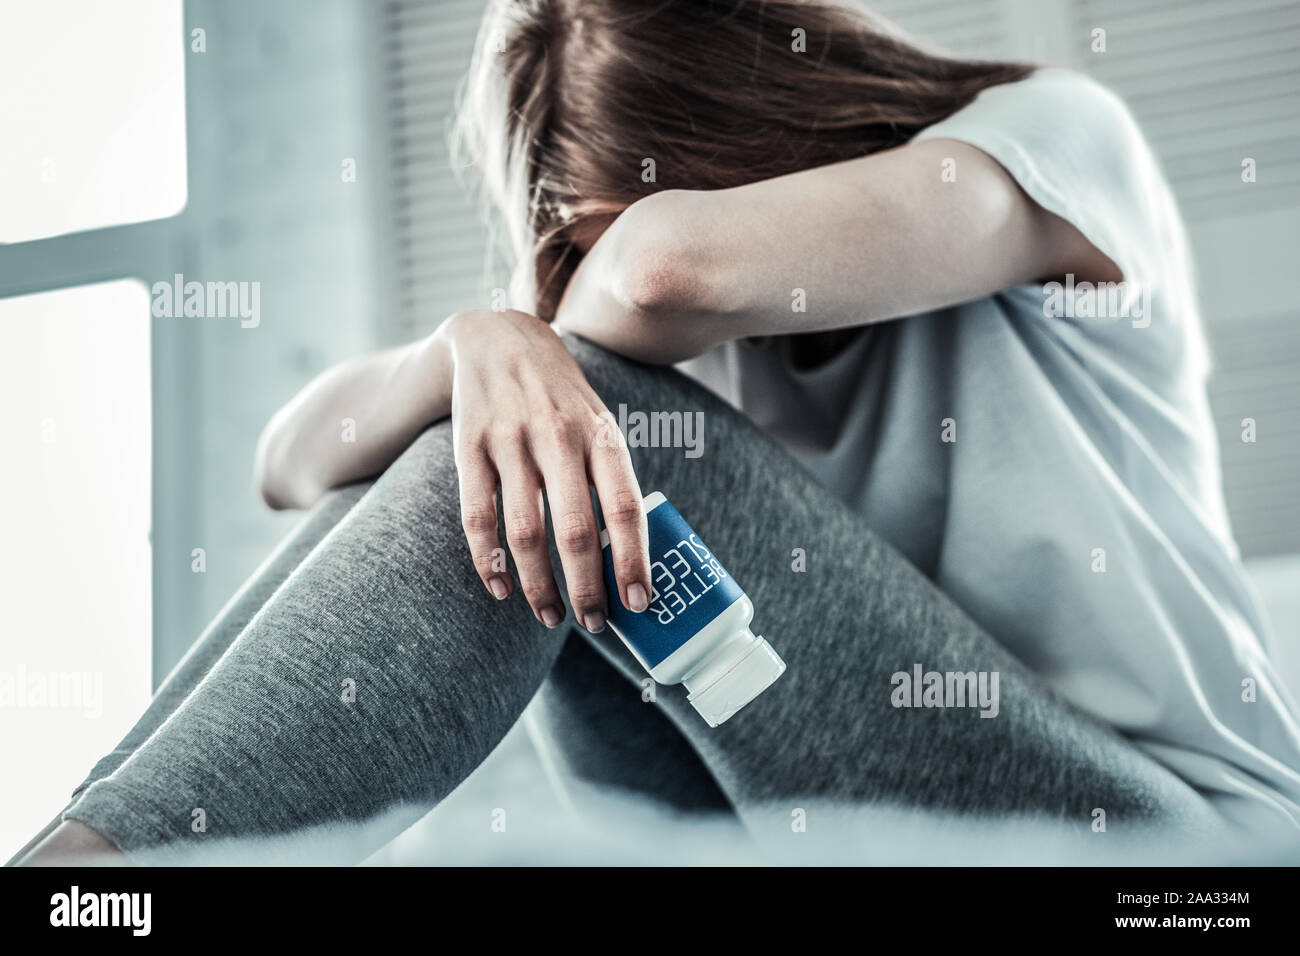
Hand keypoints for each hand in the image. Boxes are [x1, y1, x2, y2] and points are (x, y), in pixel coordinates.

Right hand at [437, 309, 651, 630]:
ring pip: (524, 531)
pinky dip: (488, 561)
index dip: (632, 559)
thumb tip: (625, 562)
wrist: (498, 339)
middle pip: (574, 528)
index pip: (623, 506)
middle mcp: (557, 436)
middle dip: (585, 587)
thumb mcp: (597, 426)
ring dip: (538, 584)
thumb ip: (609, 481)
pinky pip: (477, 516)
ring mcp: (510, 440)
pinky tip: (502, 589)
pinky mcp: (469, 446)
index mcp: (600, 435)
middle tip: (593, 625)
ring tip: (550, 617)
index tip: (638, 604)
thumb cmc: (561, 401)